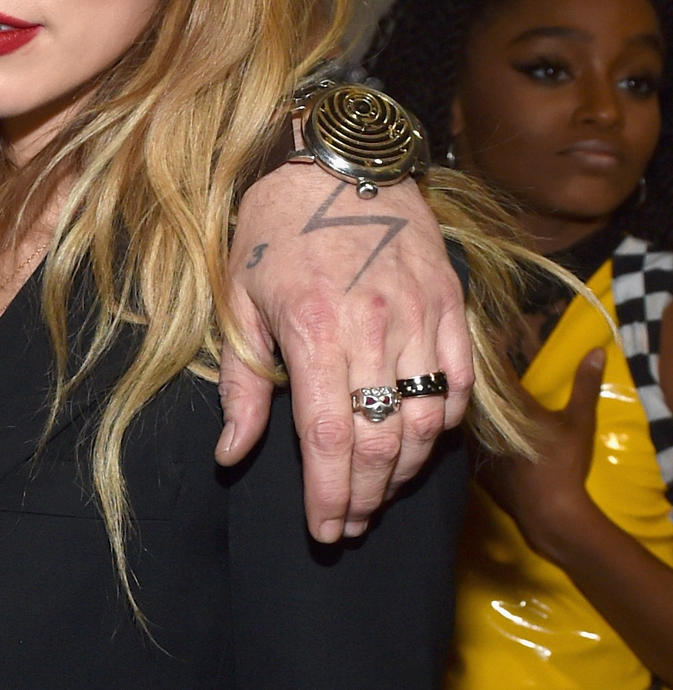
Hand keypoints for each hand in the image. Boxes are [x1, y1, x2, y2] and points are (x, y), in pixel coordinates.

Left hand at [217, 172, 472, 542]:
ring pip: (425, 420)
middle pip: (380, 440)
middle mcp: (373, 326)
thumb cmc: (273, 232)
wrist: (337, 158)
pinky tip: (418, 443)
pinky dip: (444, 423)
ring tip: (377, 494)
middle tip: (347, 525)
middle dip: (364, 496)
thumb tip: (232, 455)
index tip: (324, 531)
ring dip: (403, 470)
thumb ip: (241, 386)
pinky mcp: (449, 301)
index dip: (329, 495)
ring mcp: (419, 313)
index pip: (329, 438)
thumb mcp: (237, 304)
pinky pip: (458, 380)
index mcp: (314, 330)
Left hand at [476, 347, 600, 559]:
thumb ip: (585, 384)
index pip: (492, 370)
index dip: (486, 351)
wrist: (549, 512)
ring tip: (462, 389)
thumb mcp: (579, 420)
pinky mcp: (473, 467)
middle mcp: (486, 423)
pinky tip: (466, 428)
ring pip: (465, 419)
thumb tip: (596, 350)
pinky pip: (464, 443)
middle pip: (472, 393)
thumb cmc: (565, 463)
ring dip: (465, 406)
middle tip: (465, 359)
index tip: (480, 335)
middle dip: (471, 377)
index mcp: (510, 406)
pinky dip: (466, 432)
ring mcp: (476, 447)